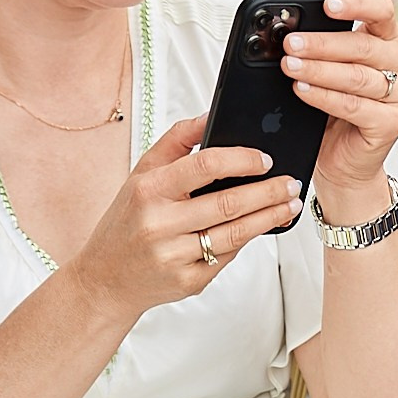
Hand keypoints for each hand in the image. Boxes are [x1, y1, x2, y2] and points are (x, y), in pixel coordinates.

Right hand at [72, 115, 299, 318]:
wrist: (105, 279)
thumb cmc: (127, 220)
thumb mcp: (141, 174)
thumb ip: (177, 141)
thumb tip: (211, 114)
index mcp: (148, 189)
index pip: (204, 165)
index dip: (242, 159)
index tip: (266, 159)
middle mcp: (159, 223)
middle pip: (228, 203)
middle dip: (268, 192)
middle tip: (292, 183)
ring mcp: (174, 255)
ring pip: (235, 234)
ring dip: (269, 217)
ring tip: (290, 205)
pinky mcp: (187, 282)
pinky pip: (227, 257)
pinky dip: (247, 240)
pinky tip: (261, 228)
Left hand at [284, 0, 397, 203]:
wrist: (345, 164)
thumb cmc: (336, 115)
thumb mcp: (329, 73)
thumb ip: (321, 52)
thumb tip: (290, 33)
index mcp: (388, 43)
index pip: (383, 11)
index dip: (357, 4)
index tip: (328, 4)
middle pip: (364, 46)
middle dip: (322, 44)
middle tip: (291, 43)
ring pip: (357, 77)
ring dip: (318, 70)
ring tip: (290, 67)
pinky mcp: (393, 124)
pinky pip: (354, 106)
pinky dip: (324, 97)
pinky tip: (303, 91)